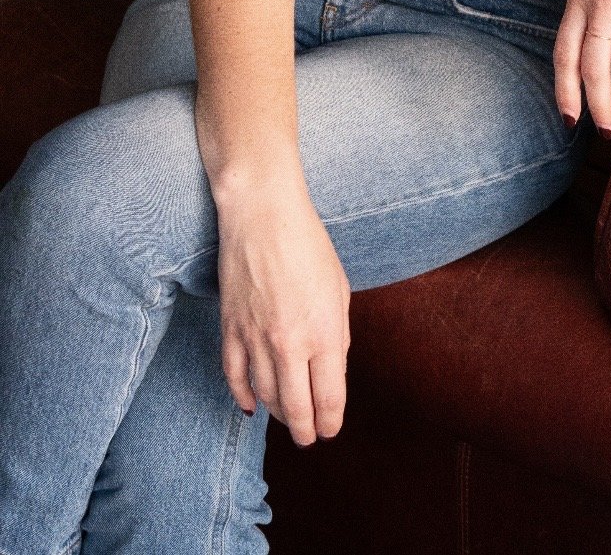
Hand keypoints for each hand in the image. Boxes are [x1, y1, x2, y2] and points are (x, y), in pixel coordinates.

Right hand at [214, 174, 350, 445]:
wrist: (263, 214)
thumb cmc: (308, 244)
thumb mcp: (338, 287)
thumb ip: (337, 331)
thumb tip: (332, 365)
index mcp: (325, 331)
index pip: (329, 397)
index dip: (331, 420)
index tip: (331, 428)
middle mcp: (290, 342)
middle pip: (296, 408)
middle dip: (305, 430)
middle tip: (309, 438)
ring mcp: (256, 338)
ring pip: (265, 397)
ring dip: (278, 415)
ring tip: (287, 419)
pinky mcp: (229, 329)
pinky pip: (234, 377)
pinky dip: (243, 397)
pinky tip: (252, 406)